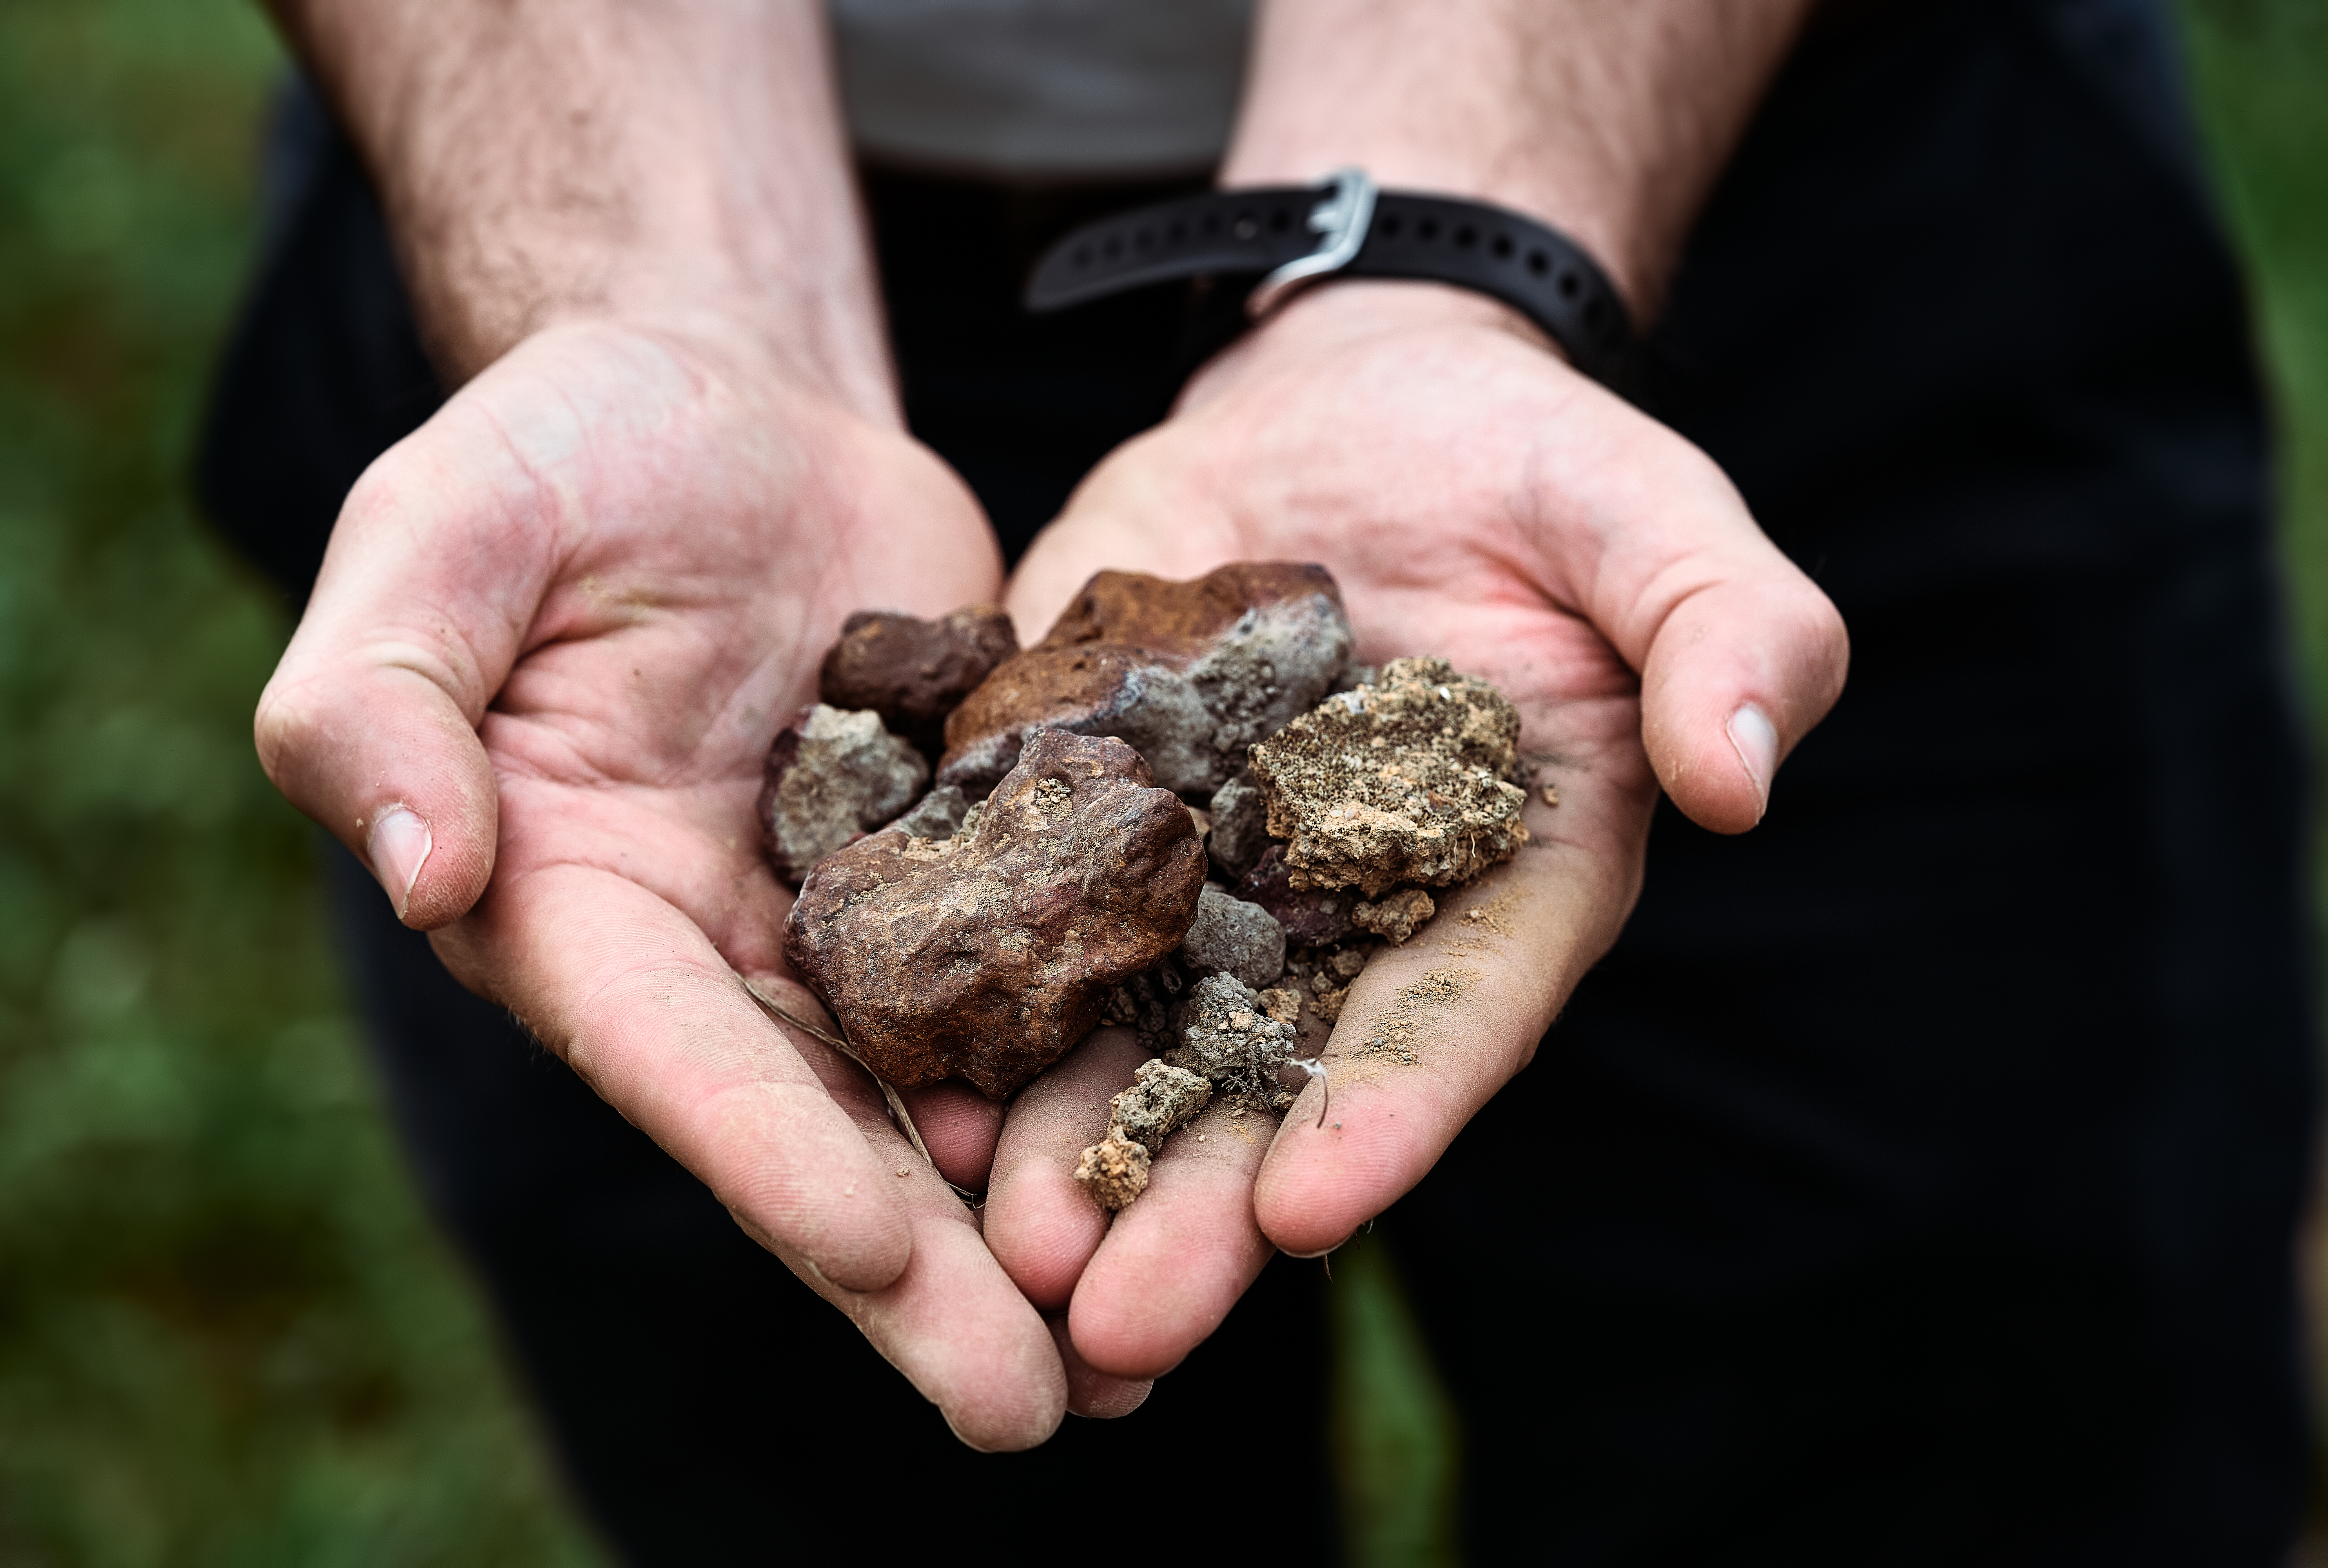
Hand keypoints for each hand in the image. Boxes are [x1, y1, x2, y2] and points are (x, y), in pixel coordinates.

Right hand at [255, 315, 1090, 1446]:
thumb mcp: (438, 540)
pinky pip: (1042, 968)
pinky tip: (1203, 1154)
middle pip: (825, 1129)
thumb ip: (382, 705)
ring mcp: (853, 912)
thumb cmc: (552, 456)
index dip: (771, 1158)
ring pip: (947, 1092)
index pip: (674, 1056)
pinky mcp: (968, 847)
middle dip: (925, 1277)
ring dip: (1038, 1217)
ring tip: (1150, 1351)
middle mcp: (720, 948)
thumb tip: (420, 871)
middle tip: (1044, 1410)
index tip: (878, 1262)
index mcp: (577, 907)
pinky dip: (1109, 1065)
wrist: (721, 402)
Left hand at [981, 281, 1847, 1378]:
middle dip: (1193, 1202)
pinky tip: (906, 1085)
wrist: (1364, 400)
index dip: (1384, 1118)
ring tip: (996, 1250)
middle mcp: (1337, 913)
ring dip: (1062, 1147)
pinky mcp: (1085, 793)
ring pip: (1127, 1034)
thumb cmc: (1541, 469)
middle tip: (1113, 1327)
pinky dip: (969, 995)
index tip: (1311, 1211)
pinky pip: (1024, 908)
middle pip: (1268, 1080)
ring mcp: (1201, 865)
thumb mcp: (1658, 524)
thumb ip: (1728, 636)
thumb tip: (1745, 774)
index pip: (1443, 1020)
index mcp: (1492, 884)